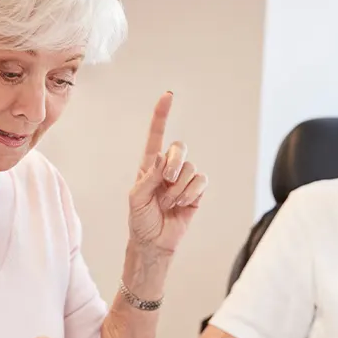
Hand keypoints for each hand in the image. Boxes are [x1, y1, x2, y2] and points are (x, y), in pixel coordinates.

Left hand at [128, 92, 207, 253]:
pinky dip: (190, 192)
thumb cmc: (140, 219)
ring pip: (190, 167)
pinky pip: (201, 180)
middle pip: (179, 148)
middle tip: (166, 181)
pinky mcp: (196, 191)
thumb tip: (162, 157)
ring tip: (169, 203)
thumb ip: (149, 177)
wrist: (154, 242)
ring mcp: (183, 179)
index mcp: (149, 166)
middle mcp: (167, 169)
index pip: (156, 137)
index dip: (161, 116)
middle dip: (174, 163)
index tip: (168, 96)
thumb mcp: (136, 198)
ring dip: (179, 187)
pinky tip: (181, 204)